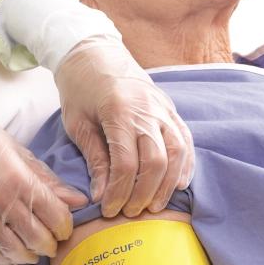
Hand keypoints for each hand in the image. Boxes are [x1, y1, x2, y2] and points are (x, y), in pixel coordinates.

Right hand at [0, 108, 87, 264]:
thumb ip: (48, 180)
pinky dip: (4, 257)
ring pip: (14, 249)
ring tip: (34, 251)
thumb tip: (78, 200)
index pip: (55, 216)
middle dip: (51, 244)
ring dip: (29, 255)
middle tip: (53, 242)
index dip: (65, 226)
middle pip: (37, 237)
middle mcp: (2, 201)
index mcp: (20, 180)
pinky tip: (12, 253)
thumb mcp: (18, 152)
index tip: (65, 227)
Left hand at [54, 35, 194, 217]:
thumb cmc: (80, 88)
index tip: (109, 210)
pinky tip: (178, 184)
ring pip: (177, 152)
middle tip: (131, 212)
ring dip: (167, 184)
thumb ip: (94, 158)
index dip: (120, 192)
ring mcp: (164, 108)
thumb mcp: (77, 124)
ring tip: (154, 205)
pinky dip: (185, 164)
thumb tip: (101, 194)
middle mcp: (148, 110)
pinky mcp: (171, 109)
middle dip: (144, 193)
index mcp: (119, 112)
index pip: (126, 163)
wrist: (94, 52)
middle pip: (156, 161)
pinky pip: (186, 140)